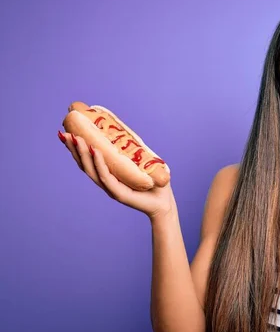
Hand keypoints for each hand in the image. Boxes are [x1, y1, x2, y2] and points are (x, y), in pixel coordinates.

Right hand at [58, 130, 175, 219]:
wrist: (163, 202)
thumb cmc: (152, 181)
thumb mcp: (139, 161)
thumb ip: (130, 149)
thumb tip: (123, 129)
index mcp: (107, 174)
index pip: (87, 160)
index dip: (76, 148)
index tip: (67, 133)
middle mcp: (105, 181)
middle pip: (84, 164)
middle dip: (74, 149)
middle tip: (64, 134)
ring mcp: (111, 188)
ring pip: (91, 170)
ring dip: (83, 154)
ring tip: (76, 138)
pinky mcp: (119, 193)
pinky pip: (106, 177)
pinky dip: (99, 163)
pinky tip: (95, 151)